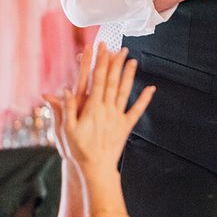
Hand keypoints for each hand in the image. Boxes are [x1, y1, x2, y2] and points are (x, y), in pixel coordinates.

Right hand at [50, 45, 154, 171]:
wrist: (95, 169)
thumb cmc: (78, 150)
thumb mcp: (66, 129)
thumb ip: (66, 108)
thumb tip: (65, 89)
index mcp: (92, 108)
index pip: (97, 79)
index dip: (100, 62)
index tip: (102, 49)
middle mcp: (106, 109)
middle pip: (112, 81)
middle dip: (115, 63)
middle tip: (119, 48)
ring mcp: (117, 117)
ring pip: (125, 91)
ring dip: (129, 75)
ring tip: (133, 61)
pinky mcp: (125, 126)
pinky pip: (136, 110)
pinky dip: (144, 99)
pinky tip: (151, 89)